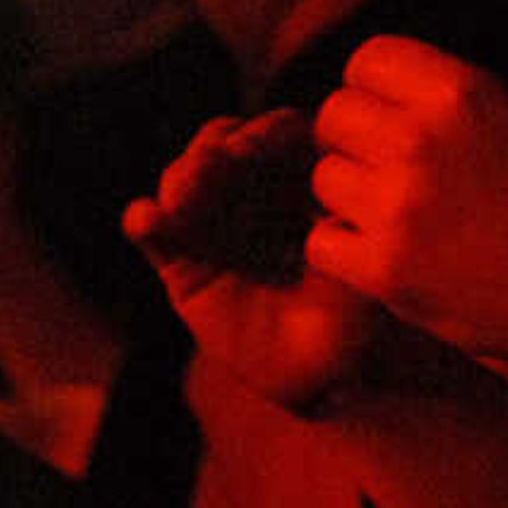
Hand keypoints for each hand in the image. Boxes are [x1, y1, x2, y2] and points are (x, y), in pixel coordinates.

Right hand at [126, 113, 389, 412]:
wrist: (317, 372)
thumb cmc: (356, 314)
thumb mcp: (362, 270)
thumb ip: (347, 236)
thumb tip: (342, 204)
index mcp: (309, 181)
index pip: (285, 138)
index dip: (269, 134)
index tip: (256, 145)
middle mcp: (259, 193)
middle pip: (229, 147)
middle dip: (218, 147)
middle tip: (217, 161)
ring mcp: (218, 223)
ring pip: (189, 181)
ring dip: (181, 178)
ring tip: (183, 196)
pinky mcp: (183, 263)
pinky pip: (158, 234)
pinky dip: (146, 221)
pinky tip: (145, 219)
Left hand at [305, 36, 507, 377]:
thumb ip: (466, 103)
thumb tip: (407, 92)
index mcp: (465, 91)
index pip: (368, 59)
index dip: (375, 88)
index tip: (391, 115)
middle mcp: (422, 138)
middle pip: (334, 115)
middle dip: (355, 140)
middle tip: (387, 170)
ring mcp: (398, 205)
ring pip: (324, 179)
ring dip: (351, 197)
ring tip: (397, 216)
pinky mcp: (384, 268)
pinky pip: (322, 241)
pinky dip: (348, 250)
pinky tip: (389, 254)